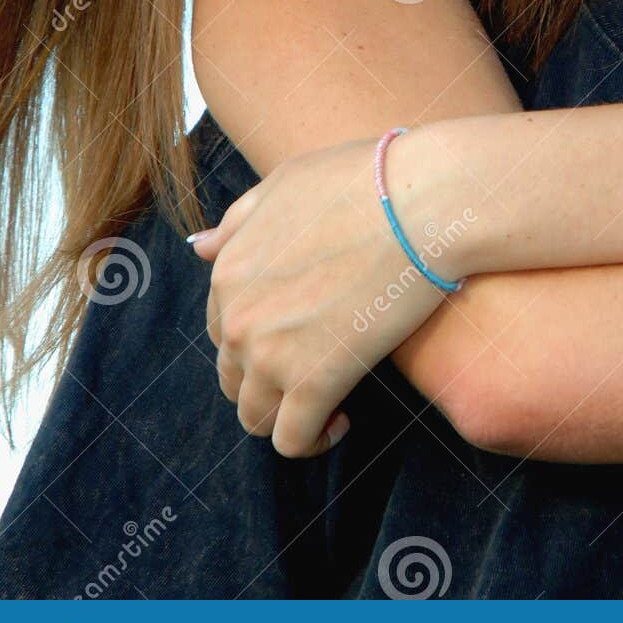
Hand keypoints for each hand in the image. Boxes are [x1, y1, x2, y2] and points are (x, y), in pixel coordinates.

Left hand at [190, 131, 463, 457]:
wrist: (420, 201)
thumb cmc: (364, 181)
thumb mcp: (286, 184)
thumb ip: (239, 221)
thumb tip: (202, 247)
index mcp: (228, 270)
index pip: (221, 327)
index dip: (260, 336)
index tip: (301, 332)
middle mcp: (237, 316)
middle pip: (233, 376)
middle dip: (267, 379)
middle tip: (314, 367)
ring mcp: (271, 354)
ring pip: (255, 417)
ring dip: (285, 415)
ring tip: (328, 401)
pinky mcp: (313, 382)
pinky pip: (293, 440)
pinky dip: (314, 440)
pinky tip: (343, 418)